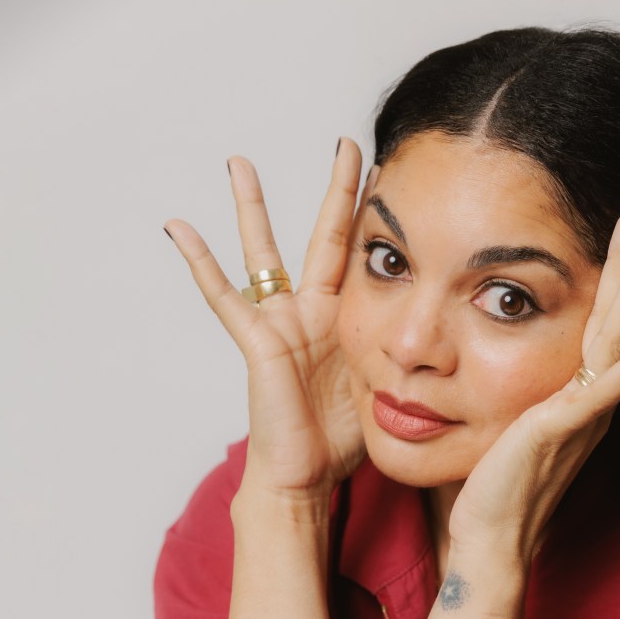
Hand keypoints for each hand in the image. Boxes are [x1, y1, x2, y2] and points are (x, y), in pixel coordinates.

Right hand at [164, 140, 371, 501]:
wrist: (307, 475)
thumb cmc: (341, 438)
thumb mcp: (382, 383)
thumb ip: (399, 351)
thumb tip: (441, 335)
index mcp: (345, 319)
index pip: (363, 256)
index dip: (378, 219)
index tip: (397, 176)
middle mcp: (310, 311)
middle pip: (324, 236)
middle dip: (337, 191)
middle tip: (348, 143)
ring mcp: (279, 322)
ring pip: (262, 252)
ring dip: (252, 208)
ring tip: (239, 163)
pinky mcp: (256, 341)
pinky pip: (223, 297)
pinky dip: (201, 263)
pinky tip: (178, 228)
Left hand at [448, 208, 619, 563]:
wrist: (491, 538)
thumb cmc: (496, 488)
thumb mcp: (515, 429)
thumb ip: (532, 401)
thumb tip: (524, 378)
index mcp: (578, 401)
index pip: (606, 334)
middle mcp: (589, 405)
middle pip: (619, 327)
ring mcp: (581, 417)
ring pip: (617, 343)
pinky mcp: (560, 430)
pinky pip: (605, 391)